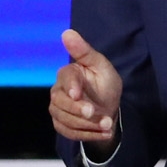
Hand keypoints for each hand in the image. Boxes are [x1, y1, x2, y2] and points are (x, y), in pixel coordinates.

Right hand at [49, 29, 122, 154]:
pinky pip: (70, 133)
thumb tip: (67, 32)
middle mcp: (58, 92)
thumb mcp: (100, 64)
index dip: (71, 87)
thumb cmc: (104, 82)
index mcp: (67, 74)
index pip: (65, 80)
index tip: (78, 94)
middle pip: (60, 103)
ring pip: (65, 120)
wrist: (109, 106)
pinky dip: (88, 135)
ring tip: (107, 124)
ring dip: (87, 125)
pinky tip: (104, 132)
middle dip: (78, 110)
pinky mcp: (62, 125)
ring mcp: (58, 110)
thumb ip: (84, 51)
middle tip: (95, 113)